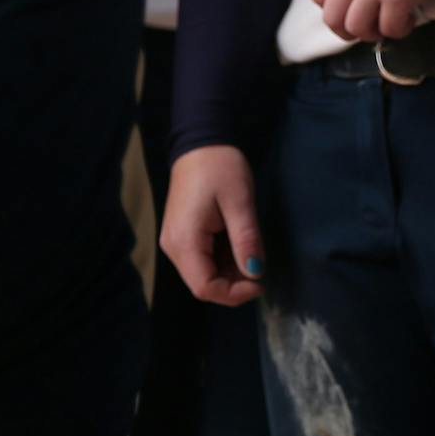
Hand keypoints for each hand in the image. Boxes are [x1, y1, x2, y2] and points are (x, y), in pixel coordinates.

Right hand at [160, 144, 265, 304]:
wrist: (201, 142)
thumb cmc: (221, 168)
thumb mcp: (240, 203)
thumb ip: (247, 240)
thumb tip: (256, 273)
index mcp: (184, 241)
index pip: (205, 288)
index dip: (235, 293)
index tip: (261, 282)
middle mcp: (173, 247)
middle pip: (203, 284)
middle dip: (234, 283)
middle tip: (260, 265)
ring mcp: (175, 241)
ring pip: (203, 273)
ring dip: (230, 272)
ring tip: (252, 251)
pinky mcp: (181, 234)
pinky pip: (202, 259)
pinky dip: (223, 260)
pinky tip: (239, 244)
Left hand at [308, 0, 434, 41]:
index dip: (333, 7)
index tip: (350, 8)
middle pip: (332, 18)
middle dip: (348, 30)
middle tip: (367, 27)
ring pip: (356, 28)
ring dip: (372, 33)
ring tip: (390, 23)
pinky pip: (389, 29)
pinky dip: (399, 30)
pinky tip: (410, 19)